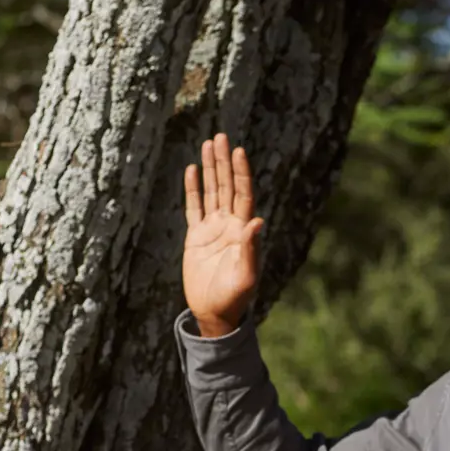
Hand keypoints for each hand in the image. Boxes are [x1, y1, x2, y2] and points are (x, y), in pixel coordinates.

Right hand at [182, 134, 263, 337]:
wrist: (215, 313)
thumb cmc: (234, 299)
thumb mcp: (245, 276)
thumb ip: (250, 249)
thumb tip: (257, 221)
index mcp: (243, 232)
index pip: (242, 195)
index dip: (241, 173)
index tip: (239, 151)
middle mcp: (229, 226)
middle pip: (226, 187)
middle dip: (224, 162)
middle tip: (221, 136)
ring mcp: (212, 230)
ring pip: (211, 192)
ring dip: (210, 169)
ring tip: (208, 144)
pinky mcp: (196, 237)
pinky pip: (193, 208)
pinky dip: (193, 189)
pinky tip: (191, 170)